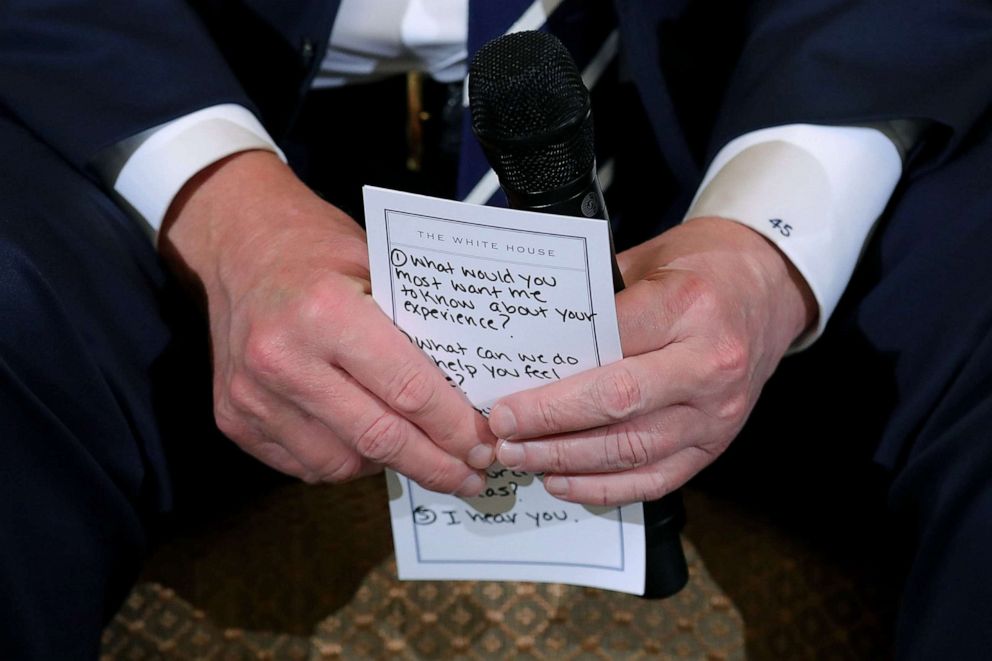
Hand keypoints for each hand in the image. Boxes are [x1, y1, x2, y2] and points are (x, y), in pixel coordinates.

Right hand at [160, 151, 494, 494]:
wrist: (239, 245)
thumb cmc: (317, 251)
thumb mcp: (378, 267)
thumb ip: (417, 328)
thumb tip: (471, 395)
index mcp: (324, 311)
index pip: (408, 390)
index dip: (453, 427)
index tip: (482, 445)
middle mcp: (282, 358)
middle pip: (378, 437)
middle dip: (434, 465)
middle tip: (469, 476)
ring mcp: (252, 395)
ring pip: (341, 464)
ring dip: (387, 465)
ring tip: (417, 452)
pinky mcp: (234, 419)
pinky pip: (305, 465)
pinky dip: (343, 461)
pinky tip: (364, 441)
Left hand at [488, 217, 815, 505]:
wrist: (768, 291)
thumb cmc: (699, 270)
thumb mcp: (647, 260)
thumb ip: (597, 302)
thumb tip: (529, 346)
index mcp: (689, 306)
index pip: (609, 345)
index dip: (553, 378)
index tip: (507, 393)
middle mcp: (710, 364)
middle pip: (619, 402)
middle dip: (550, 423)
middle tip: (503, 431)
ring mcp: (717, 413)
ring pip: (632, 448)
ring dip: (567, 460)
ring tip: (520, 457)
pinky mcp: (715, 446)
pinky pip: (655, 479)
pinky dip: (604, 487)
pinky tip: (562, 481)